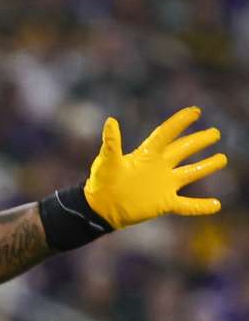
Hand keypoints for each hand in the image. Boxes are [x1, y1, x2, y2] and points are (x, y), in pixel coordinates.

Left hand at [83, 107, 226, 228]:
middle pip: (183, 150)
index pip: (166, 134)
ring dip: (206, 166)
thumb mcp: (106, 161)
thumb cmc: (101, 183)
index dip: (180, 122)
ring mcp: (164, 185)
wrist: (99, 209)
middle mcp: (159, 167)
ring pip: (190, 173)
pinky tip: (216, 205)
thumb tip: (110, 121)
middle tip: (215, 133)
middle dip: (199, 141)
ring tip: (222, 159)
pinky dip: (201, 206)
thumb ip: (111, 143)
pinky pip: (187, 205)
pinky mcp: (164, 203)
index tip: (195, 111)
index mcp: (147, 154)